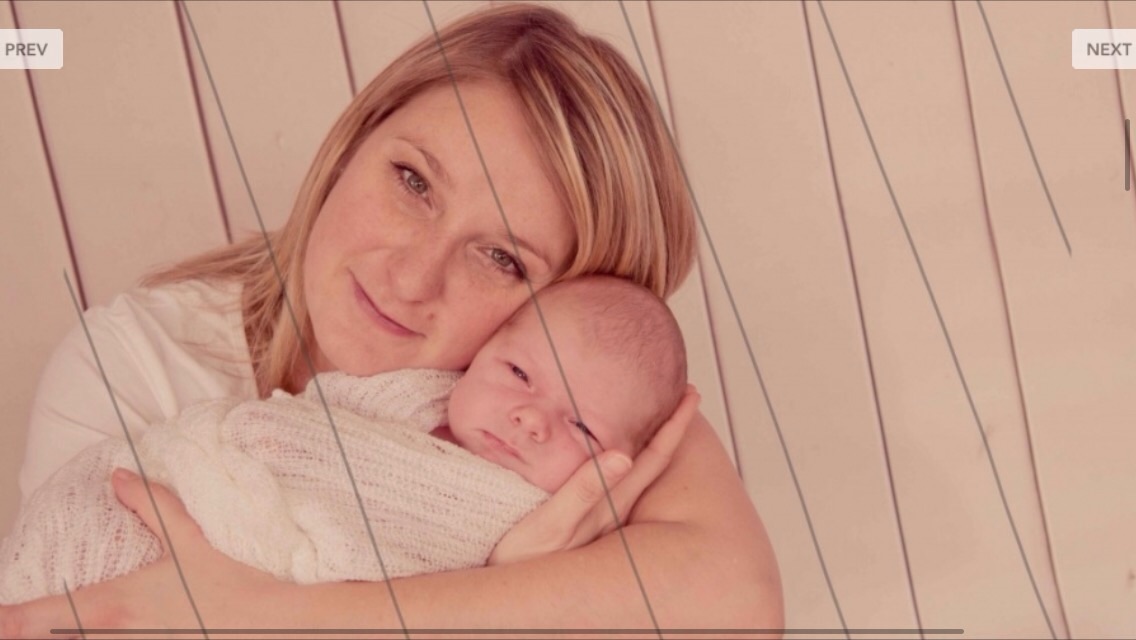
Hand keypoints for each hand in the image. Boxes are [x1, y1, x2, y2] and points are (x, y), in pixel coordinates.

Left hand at [0, 469, 282, 638]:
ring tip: (66, 627)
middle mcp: (112, 639)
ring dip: (67, 637)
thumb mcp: (189, 540)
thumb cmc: (229, 587)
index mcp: (109, 607)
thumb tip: (118, 478)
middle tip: (24, 622)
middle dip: (32, 631)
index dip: (6, 619)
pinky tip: (115, 635)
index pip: (32, 620)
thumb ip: (150, 505)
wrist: (269, 625)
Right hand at [488, 385, 700, 565]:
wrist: (507, 586)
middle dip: (672, 426)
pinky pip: (618, 477)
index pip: (653, 457)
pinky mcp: (587, 517)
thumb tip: (624, 455)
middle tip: (687, 394)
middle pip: (653, 459)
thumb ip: (585, 490)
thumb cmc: (523, 558)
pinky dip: (629, 453)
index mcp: (611, 504)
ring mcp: (603, 515)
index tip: (692, 394)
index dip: (675, 425)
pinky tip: (622, 446)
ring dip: (651, 438)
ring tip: (663, 412)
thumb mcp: (551, 523)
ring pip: (638, 468)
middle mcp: (614, 509)